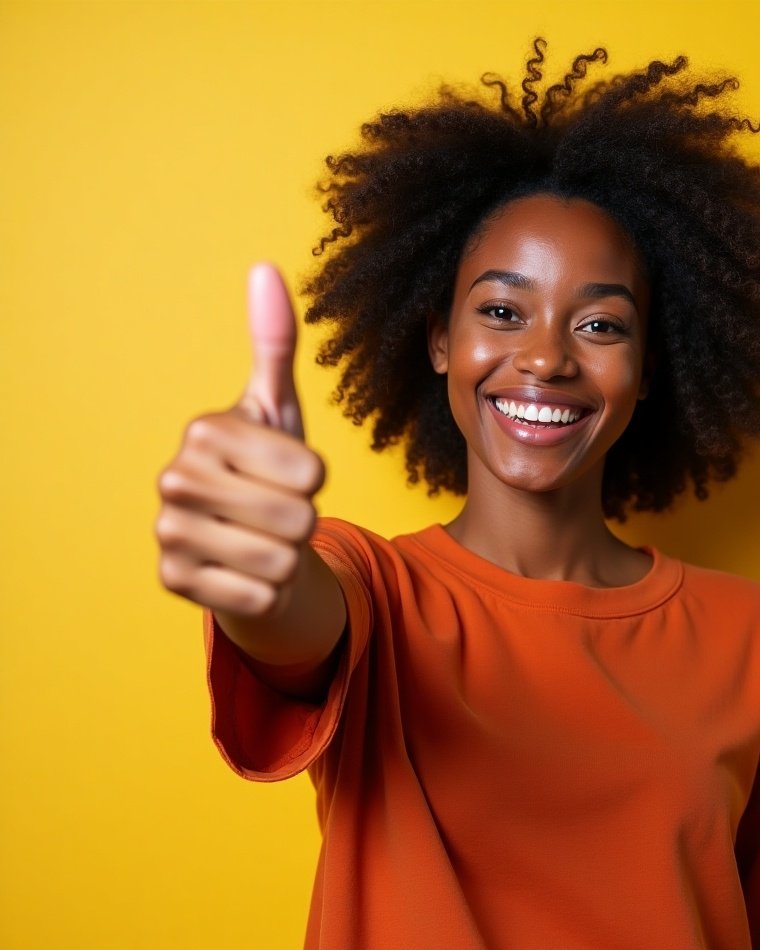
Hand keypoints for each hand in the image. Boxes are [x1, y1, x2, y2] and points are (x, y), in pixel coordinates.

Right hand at [156, 264, 325, 617]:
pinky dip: (268, 592)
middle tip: (277, 513)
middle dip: (303, 523)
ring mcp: (169, 534)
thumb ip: (274, 344)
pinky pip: (259, 597)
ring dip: (287, 558)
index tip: (289, 474)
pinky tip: (246, 571)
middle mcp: (174, 479)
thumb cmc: (267, 470)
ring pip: (281, 562)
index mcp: (205, 432)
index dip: (316, 481)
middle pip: (297, 518)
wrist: (244, 540)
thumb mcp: (279, 409)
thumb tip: (265, 268)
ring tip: (263, 539)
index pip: (311, 472)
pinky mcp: (174, 583)